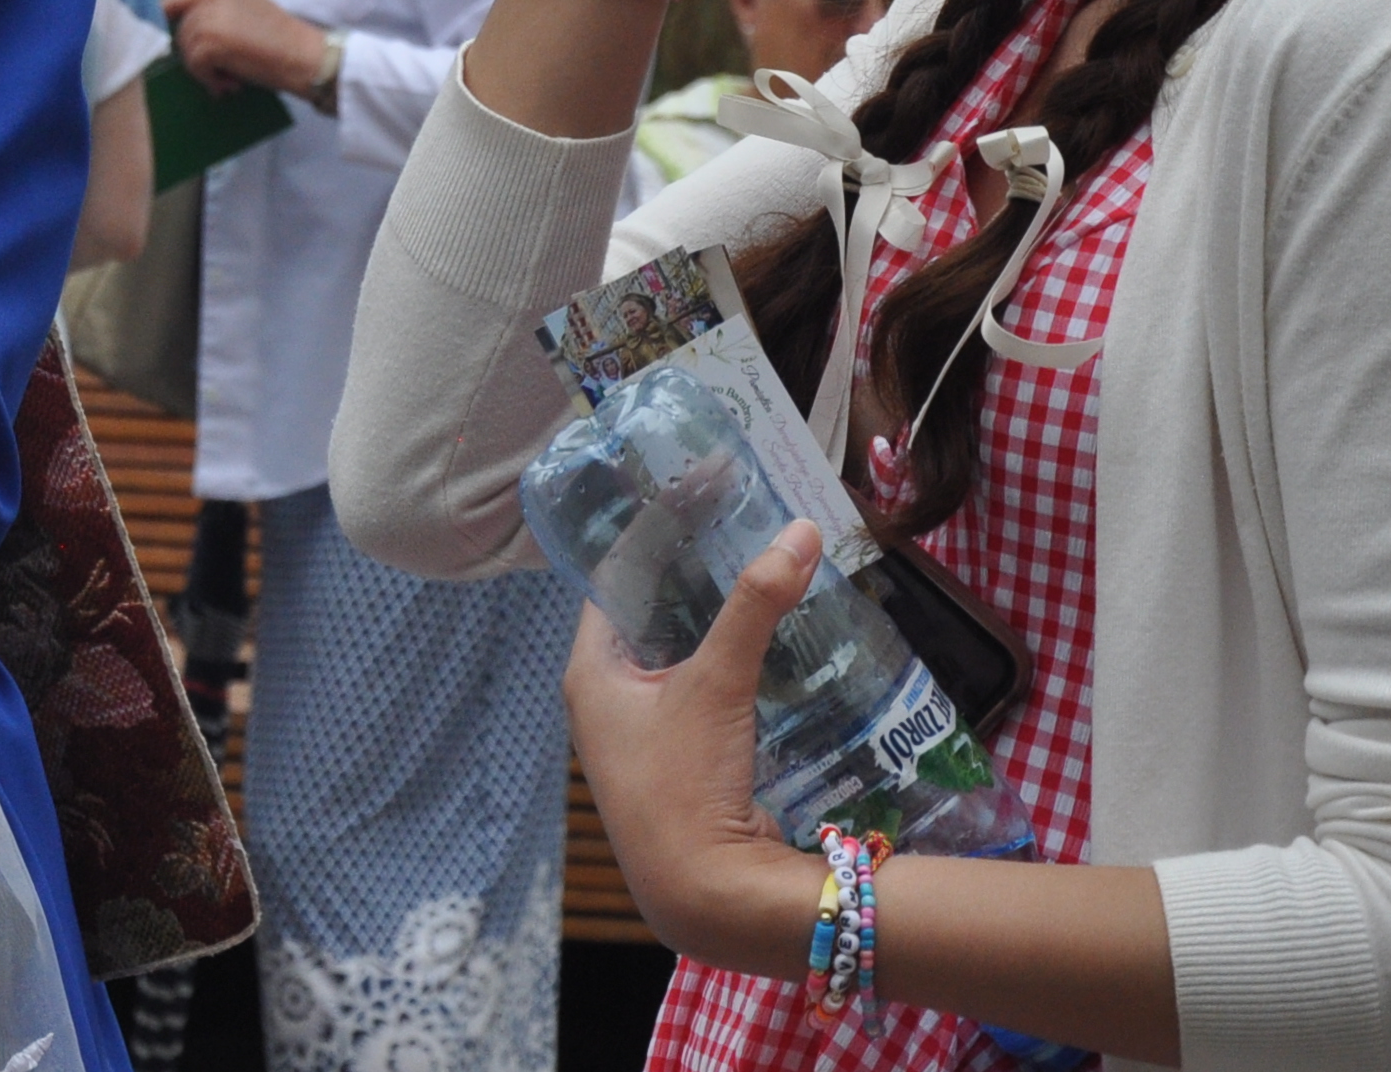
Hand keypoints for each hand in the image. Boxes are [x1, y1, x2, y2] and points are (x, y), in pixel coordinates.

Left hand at [164, 0, 330, 94]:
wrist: (304, 57)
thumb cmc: (284, 42)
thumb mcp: (249, 14)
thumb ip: (221, 14)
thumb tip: (190, 32)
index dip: (168, 11)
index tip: (161, 27)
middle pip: (183, 25)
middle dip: (194, 51)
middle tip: (220, 70)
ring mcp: (212, 17)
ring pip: (186, 45)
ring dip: (202, 68)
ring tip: (228, 79)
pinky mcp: (211, 41)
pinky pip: (194, 63)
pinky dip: (208, 78)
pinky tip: (228, 84)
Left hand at [561, 521, 826, 973]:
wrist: (705, 896)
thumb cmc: (684, 784)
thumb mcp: (716, 685)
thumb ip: (755, 607)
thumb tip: (800, 532)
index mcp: (590, 672)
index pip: (616, 580)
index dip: (657, 535)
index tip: (700, 494)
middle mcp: (606, 701)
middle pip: (651, 617)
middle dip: (697, 576)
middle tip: (744, 526)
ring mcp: (643, 736)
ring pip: (681, 658)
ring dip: (719, 623)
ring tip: (765, 572)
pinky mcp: (682, 764)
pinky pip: (705, 696)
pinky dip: (734, 667)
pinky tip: (774, 646)